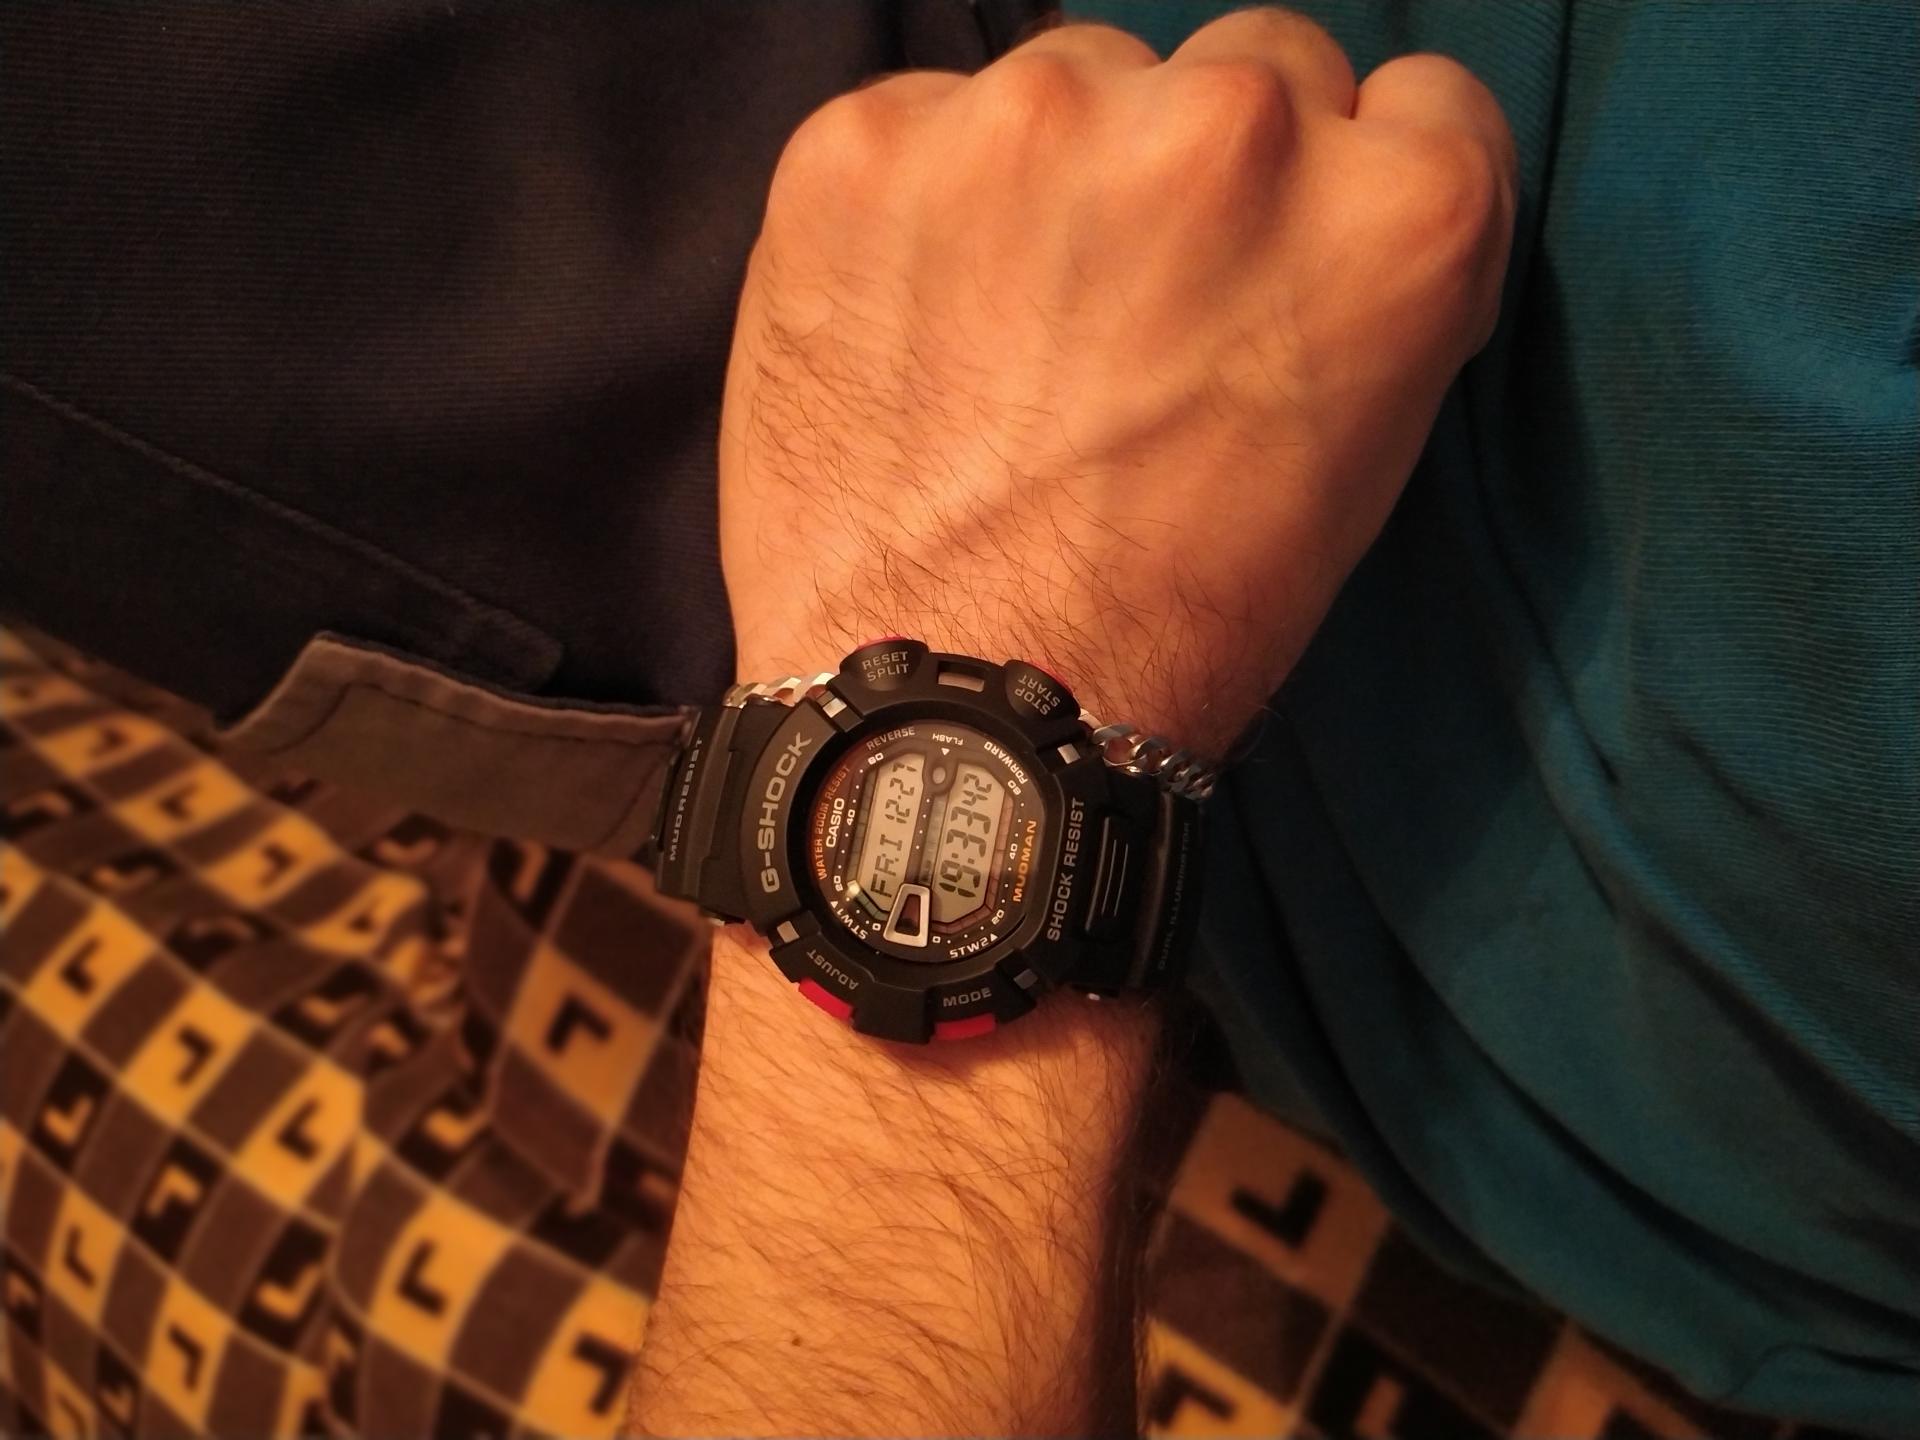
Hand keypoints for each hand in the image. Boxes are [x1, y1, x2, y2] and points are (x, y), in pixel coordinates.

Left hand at [636, 16, 1516, 1435]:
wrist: (954, 725)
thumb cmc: (1181, 617)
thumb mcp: (1357, 456)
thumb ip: (1360, 277)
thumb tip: (1327, 181)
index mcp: (1395, 215)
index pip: (1417, 103)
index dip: (1348, 196)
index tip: (1286, 274)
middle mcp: (1231, 127)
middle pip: (1252, 67)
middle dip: (1212, 174)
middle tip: (1139, 311)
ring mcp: (1035, 121)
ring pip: (1083, 77)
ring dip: (1063, 173)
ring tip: (1011, 329)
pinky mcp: (869, 146)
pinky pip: (930, 121)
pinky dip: (925, 201)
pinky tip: (914, 322)